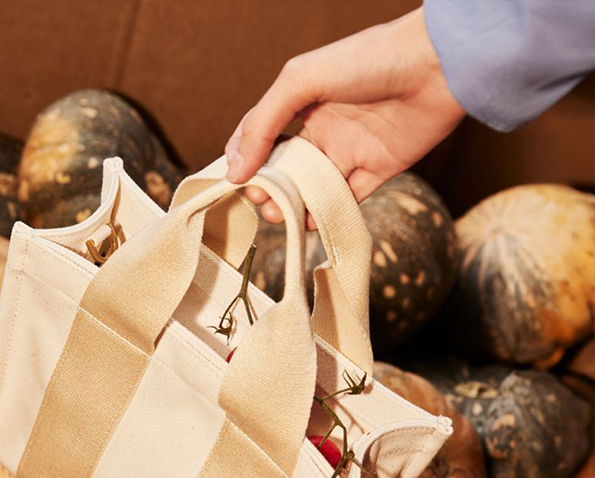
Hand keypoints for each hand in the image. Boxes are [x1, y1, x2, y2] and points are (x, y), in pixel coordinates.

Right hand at [224, 8, 464, 224]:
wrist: (437, 66)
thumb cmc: (368, 60)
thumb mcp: (302, 81)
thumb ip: (263, 123)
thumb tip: (235, 170)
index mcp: (304, 104)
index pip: (264, 136)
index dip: (246, 159)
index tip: (235, 181)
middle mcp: (325, 129)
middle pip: (286, 168)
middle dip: (269, 188)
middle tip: (261, 201)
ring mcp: (351, 151)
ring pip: (313, 188)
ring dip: (293, 205)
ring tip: (280, 215)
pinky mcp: (378, 171)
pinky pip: (347, 199)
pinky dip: (326, 213)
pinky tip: (307, 222)